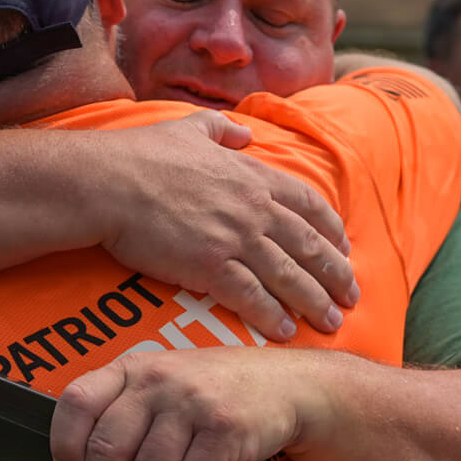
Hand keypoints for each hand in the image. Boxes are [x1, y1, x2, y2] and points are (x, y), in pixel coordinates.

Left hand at [49, 348, 315, 460]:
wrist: (287, 385)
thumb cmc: (214, 391)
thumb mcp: (166, 381)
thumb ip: (128, 410)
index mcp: (132, 369)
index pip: (79, 401)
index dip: (65, 445)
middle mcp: (157, 380)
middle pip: (110, 447)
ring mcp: (191, 402)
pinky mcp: (224, 428)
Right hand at [96, 112, 357, 341]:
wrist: (108, 183)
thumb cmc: (142, 155)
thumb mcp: (190, 128)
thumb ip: (222, 130)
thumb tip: (244, 131)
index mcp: (253, 176)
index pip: (309, 205)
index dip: (332, 231)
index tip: (345, 249)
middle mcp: (253, 208)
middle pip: (309, 246)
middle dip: (336, 274)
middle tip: (351, 297)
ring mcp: (234, 238)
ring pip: (289, 276)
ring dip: (314, 302)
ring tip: (331, 322)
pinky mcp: (210, 266)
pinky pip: (251, 297)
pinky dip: (273, 316)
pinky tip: (286, 332)